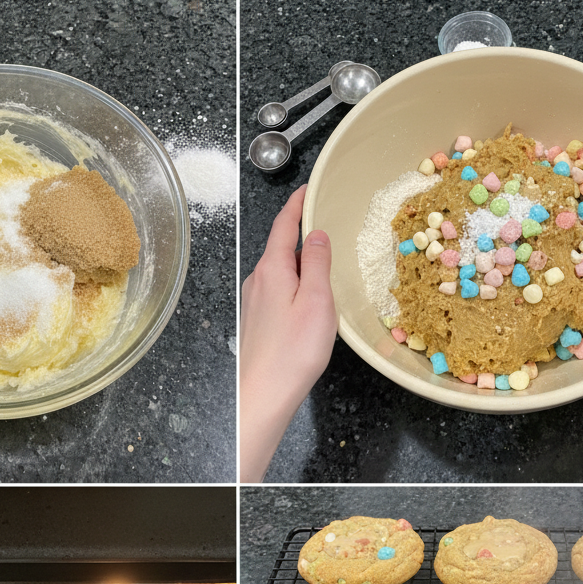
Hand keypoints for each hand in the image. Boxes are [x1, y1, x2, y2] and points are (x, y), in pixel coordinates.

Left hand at [240, 185, 337, 480]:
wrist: (264, 394)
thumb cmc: (294, 351)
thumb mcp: (317, 300)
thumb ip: (317, 263)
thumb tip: (316, 234)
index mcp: (272, 269)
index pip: (284, 225)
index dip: (297, 205)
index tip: (308, 189)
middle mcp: (258, 281)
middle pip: (281, 248)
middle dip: (302, 235)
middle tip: (327, 226)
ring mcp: (255, 302)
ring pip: (280, 271)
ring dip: (301, 264)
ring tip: (325, 264)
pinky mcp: (258, 322)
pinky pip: (279, 291)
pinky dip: (296, 284)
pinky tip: (310, 299)